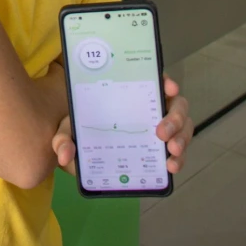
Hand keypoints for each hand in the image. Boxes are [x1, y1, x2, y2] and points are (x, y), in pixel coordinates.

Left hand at [51, 75, 193, 178]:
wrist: (85, 152)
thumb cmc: (81, 131)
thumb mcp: (67, 130)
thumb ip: (62, 138)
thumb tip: (64, 154)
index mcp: (130, 91)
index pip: (154, 78)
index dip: (164, 80)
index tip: (167, 87)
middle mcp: (150, 105)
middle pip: (175, 103)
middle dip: (174, 117)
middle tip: (161, 133)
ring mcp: (160, 125)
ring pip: (183, 126)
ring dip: (182, 138)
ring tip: (171, 153)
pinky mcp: (163, 146)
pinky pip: (178, 148)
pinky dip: (178, 157)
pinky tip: (171, 166)